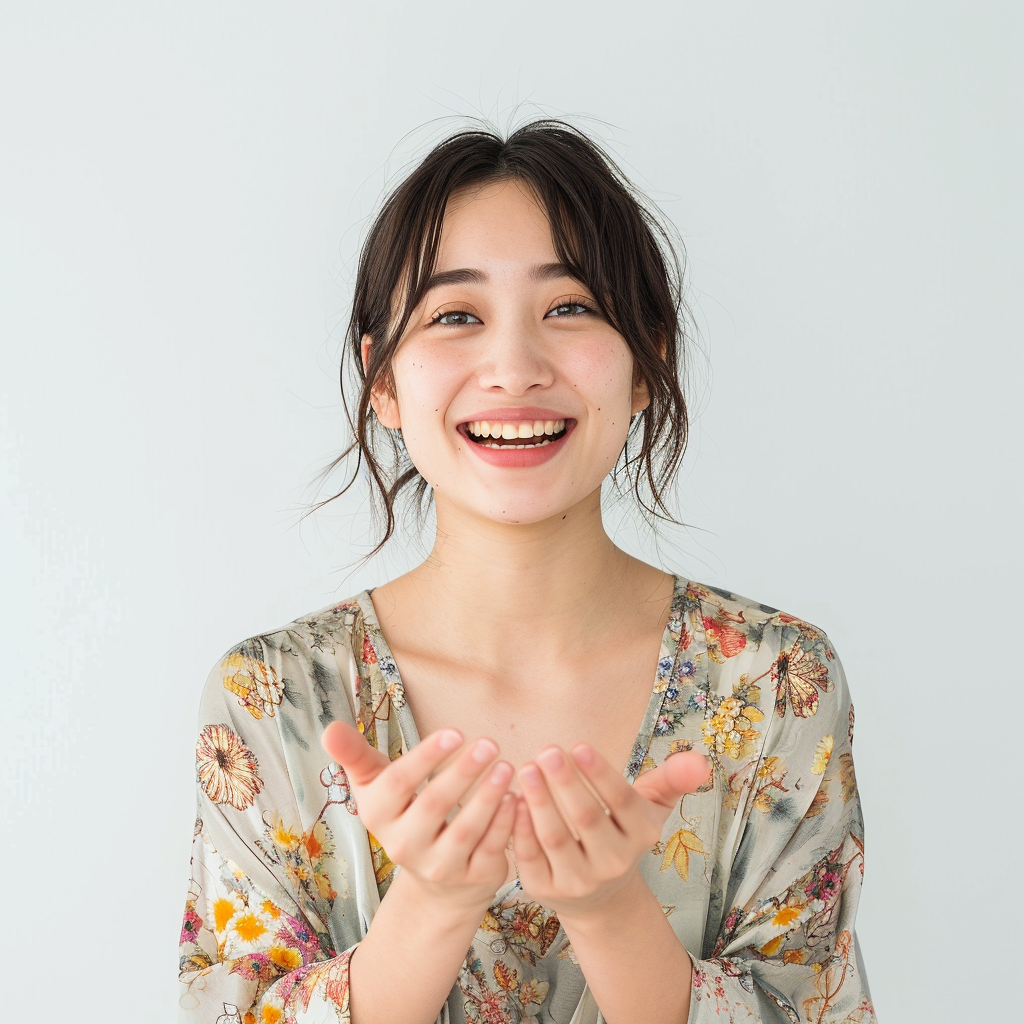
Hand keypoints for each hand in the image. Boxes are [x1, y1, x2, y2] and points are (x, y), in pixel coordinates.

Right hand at [321, 721, 516, 910]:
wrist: (436, 883)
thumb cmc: (406, 813)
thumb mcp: (377, 785)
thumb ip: (355, 755)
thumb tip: (328, 729)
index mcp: (379, 815)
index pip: (399, 783)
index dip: (427, 757)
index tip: (456, 732)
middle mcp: (404, 846)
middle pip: (434, 805)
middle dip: (463, 773)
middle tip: (490, 742)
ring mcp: (439, 866)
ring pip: (465, 830)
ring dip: (487, 796)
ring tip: (506, 767)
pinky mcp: (472, 878)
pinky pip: (491, 848)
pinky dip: (505, 822)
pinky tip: (515, 797)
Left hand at [511, 742, 710, 919]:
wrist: (601, 895)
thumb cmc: (621, 831)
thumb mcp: (650, 806)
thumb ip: (673, 780)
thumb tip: (701, 760)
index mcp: (639, 834)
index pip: (621, 801)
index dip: (599, 774)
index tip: (578, 745)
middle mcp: (612, 861)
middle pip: (586, 818)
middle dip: (566, 783)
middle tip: (546, 750)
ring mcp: (578, 880)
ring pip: (556, 839)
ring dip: (540, 802)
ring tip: (526, 769)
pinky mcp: (546, 889)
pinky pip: (531, 859)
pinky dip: (521, 830)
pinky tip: (514, 801)